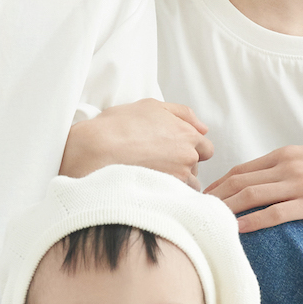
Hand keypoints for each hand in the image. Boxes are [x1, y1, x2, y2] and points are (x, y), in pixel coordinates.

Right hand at [62, 99, 212, 185]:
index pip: (206, 149)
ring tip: (153, 176)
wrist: (96, 149)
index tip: (173, 151)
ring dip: (177, 182)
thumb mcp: (152, 106)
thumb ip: (183, 114)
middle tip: (157, 162)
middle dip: (184, 166)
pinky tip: (151, 187)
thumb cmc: (119, 125)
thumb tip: (203, 128)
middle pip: (197, 167)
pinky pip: (176, 198)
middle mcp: (188, 155)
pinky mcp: (166, 192)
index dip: (190, 149)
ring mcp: (178, 176)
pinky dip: (167, 194)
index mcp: (187, 133)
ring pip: (189, 185)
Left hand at [207, 142, 302, 230]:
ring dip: (225, 210)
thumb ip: (288, 169)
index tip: (202, 200)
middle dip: (213, 198)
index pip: (241, 169)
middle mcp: (289, 165)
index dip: (217, 185)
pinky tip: (237, 230)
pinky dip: (252, 221)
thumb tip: (266, 184)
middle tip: (195, 214)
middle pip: (238, 181)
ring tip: (208, 223)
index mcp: (286, 154)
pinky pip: (275, 212)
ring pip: (251, 195)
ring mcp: (301, 183)